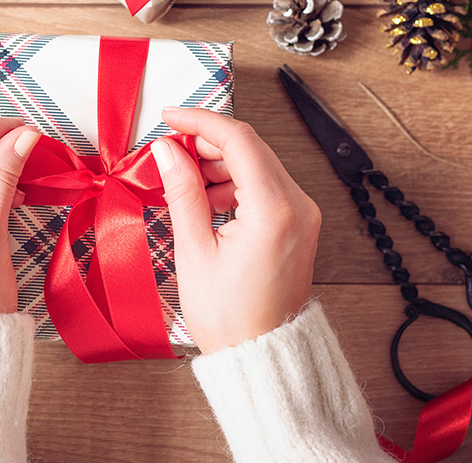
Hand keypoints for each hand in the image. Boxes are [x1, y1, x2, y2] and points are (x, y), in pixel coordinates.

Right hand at [150, 107, 320, 353]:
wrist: (259, 353)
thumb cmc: (230, 316)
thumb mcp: (194, 250)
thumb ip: (182, 192)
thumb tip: (168, 152)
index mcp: (275, 209)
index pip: (238, 140)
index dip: (200, 122)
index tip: (171, 118)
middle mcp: (298, 205)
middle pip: (250, 148)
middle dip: (207, 144)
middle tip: (169, 153)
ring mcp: (302, 214)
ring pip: (257, 165)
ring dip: (219, 165)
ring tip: (184, 184)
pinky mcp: (297, 224)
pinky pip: (265, 186)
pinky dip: (234, 184)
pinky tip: (206, 200)